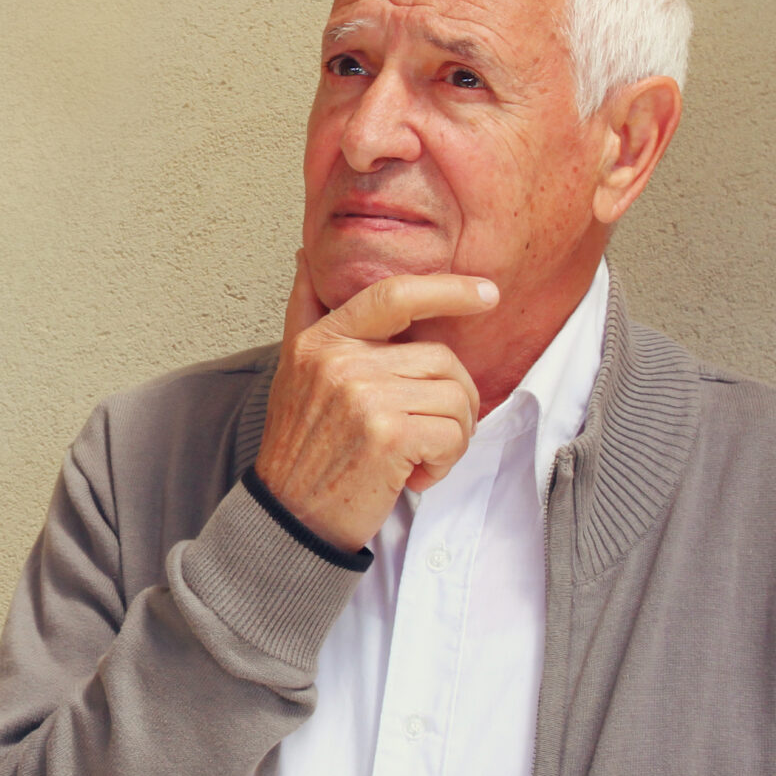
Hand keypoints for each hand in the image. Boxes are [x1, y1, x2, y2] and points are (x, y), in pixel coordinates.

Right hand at [252, 254, 496, 551]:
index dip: (447, 289)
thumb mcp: (293, 371)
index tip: (486, 293)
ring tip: (415, 457)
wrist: (288, 517)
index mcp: (322, 340)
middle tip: (424, 435)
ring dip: (451, 436)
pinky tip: (412, 475)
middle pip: (442, 359)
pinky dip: (445, 461)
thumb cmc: (301, 448)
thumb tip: (306, 258)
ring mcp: (364, 396)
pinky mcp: (387, 434)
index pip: (394, 297)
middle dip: (452, 402)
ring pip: (455, 397)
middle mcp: (341, 361)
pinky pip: (453, 434)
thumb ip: (305, 313)